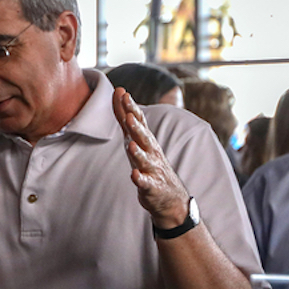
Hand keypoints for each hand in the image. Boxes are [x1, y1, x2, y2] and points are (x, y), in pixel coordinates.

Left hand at [112, 87, 190, 228]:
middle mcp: (150, 152)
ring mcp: (151, 169)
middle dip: (136, 126)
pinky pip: (145, 183)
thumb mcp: (135, 138)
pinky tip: (134, 175)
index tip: (123, 93)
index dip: (131, 108)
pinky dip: (140, 179)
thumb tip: (118, 92)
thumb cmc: (149, 163)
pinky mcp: (151, 186)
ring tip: (130, 145)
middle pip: (143, 137)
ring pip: (144, 159)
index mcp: (145, 140)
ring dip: (137, 152)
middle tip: (129, 115)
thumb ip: (126, 117)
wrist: (169, 197)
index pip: (138, 121)